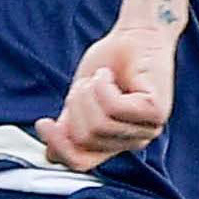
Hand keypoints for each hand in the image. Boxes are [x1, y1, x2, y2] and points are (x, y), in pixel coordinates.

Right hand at [35, 24, 172, 168]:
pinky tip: (109, 75)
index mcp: (114, 143)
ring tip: (100, 78)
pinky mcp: (155, 112)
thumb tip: (50, 154)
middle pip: (84, 138)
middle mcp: (133, 141)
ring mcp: (148, 128)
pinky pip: (113, 108)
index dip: (58, 146)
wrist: (134, 35)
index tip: (43, 122)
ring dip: (89, 92)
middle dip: (76, 105)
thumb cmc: (109, 64)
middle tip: (88, 84)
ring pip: (98, 124)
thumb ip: (68, 127)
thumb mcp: (79, 100)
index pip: (80, 162)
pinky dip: (102, 85)